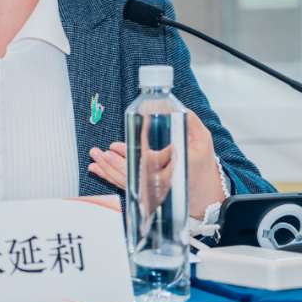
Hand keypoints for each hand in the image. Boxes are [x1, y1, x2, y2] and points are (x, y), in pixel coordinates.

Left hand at [88, 109, 226, 219]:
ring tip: (94, 160)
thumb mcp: (203, 141)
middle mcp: (160, 182)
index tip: (116, 146)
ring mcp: (152, 191)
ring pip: (126, 182)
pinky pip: (126, 187)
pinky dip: (110, 178)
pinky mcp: (146, 194)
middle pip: (132, 174)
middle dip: (113, 164)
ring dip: (107, 171)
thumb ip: (190, 122)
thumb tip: (173, 106)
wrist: (207, 195)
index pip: (147, 162)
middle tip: (100, 154)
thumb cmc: (203, 166)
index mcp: (173, 169)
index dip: (129, 154)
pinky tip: (97, 170)